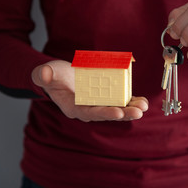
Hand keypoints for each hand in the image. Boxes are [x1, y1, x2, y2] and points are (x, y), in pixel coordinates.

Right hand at [31, 60, 148, 121]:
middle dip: (124, 113)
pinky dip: (132, 101)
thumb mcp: (46, 73)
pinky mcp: (107, 97)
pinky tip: (143, 101)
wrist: (61, 75)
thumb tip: (44, 74)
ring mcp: (99, 103)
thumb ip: (44, 75)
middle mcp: (89, 109)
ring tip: (144, 106)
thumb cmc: (53, 76)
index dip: (104, 113)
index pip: (90, 113)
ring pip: (117, 109)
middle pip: (108, 113)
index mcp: (74, 107)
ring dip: (131, 109)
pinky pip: (121, 101)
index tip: (117, 113)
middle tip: (138, 112)